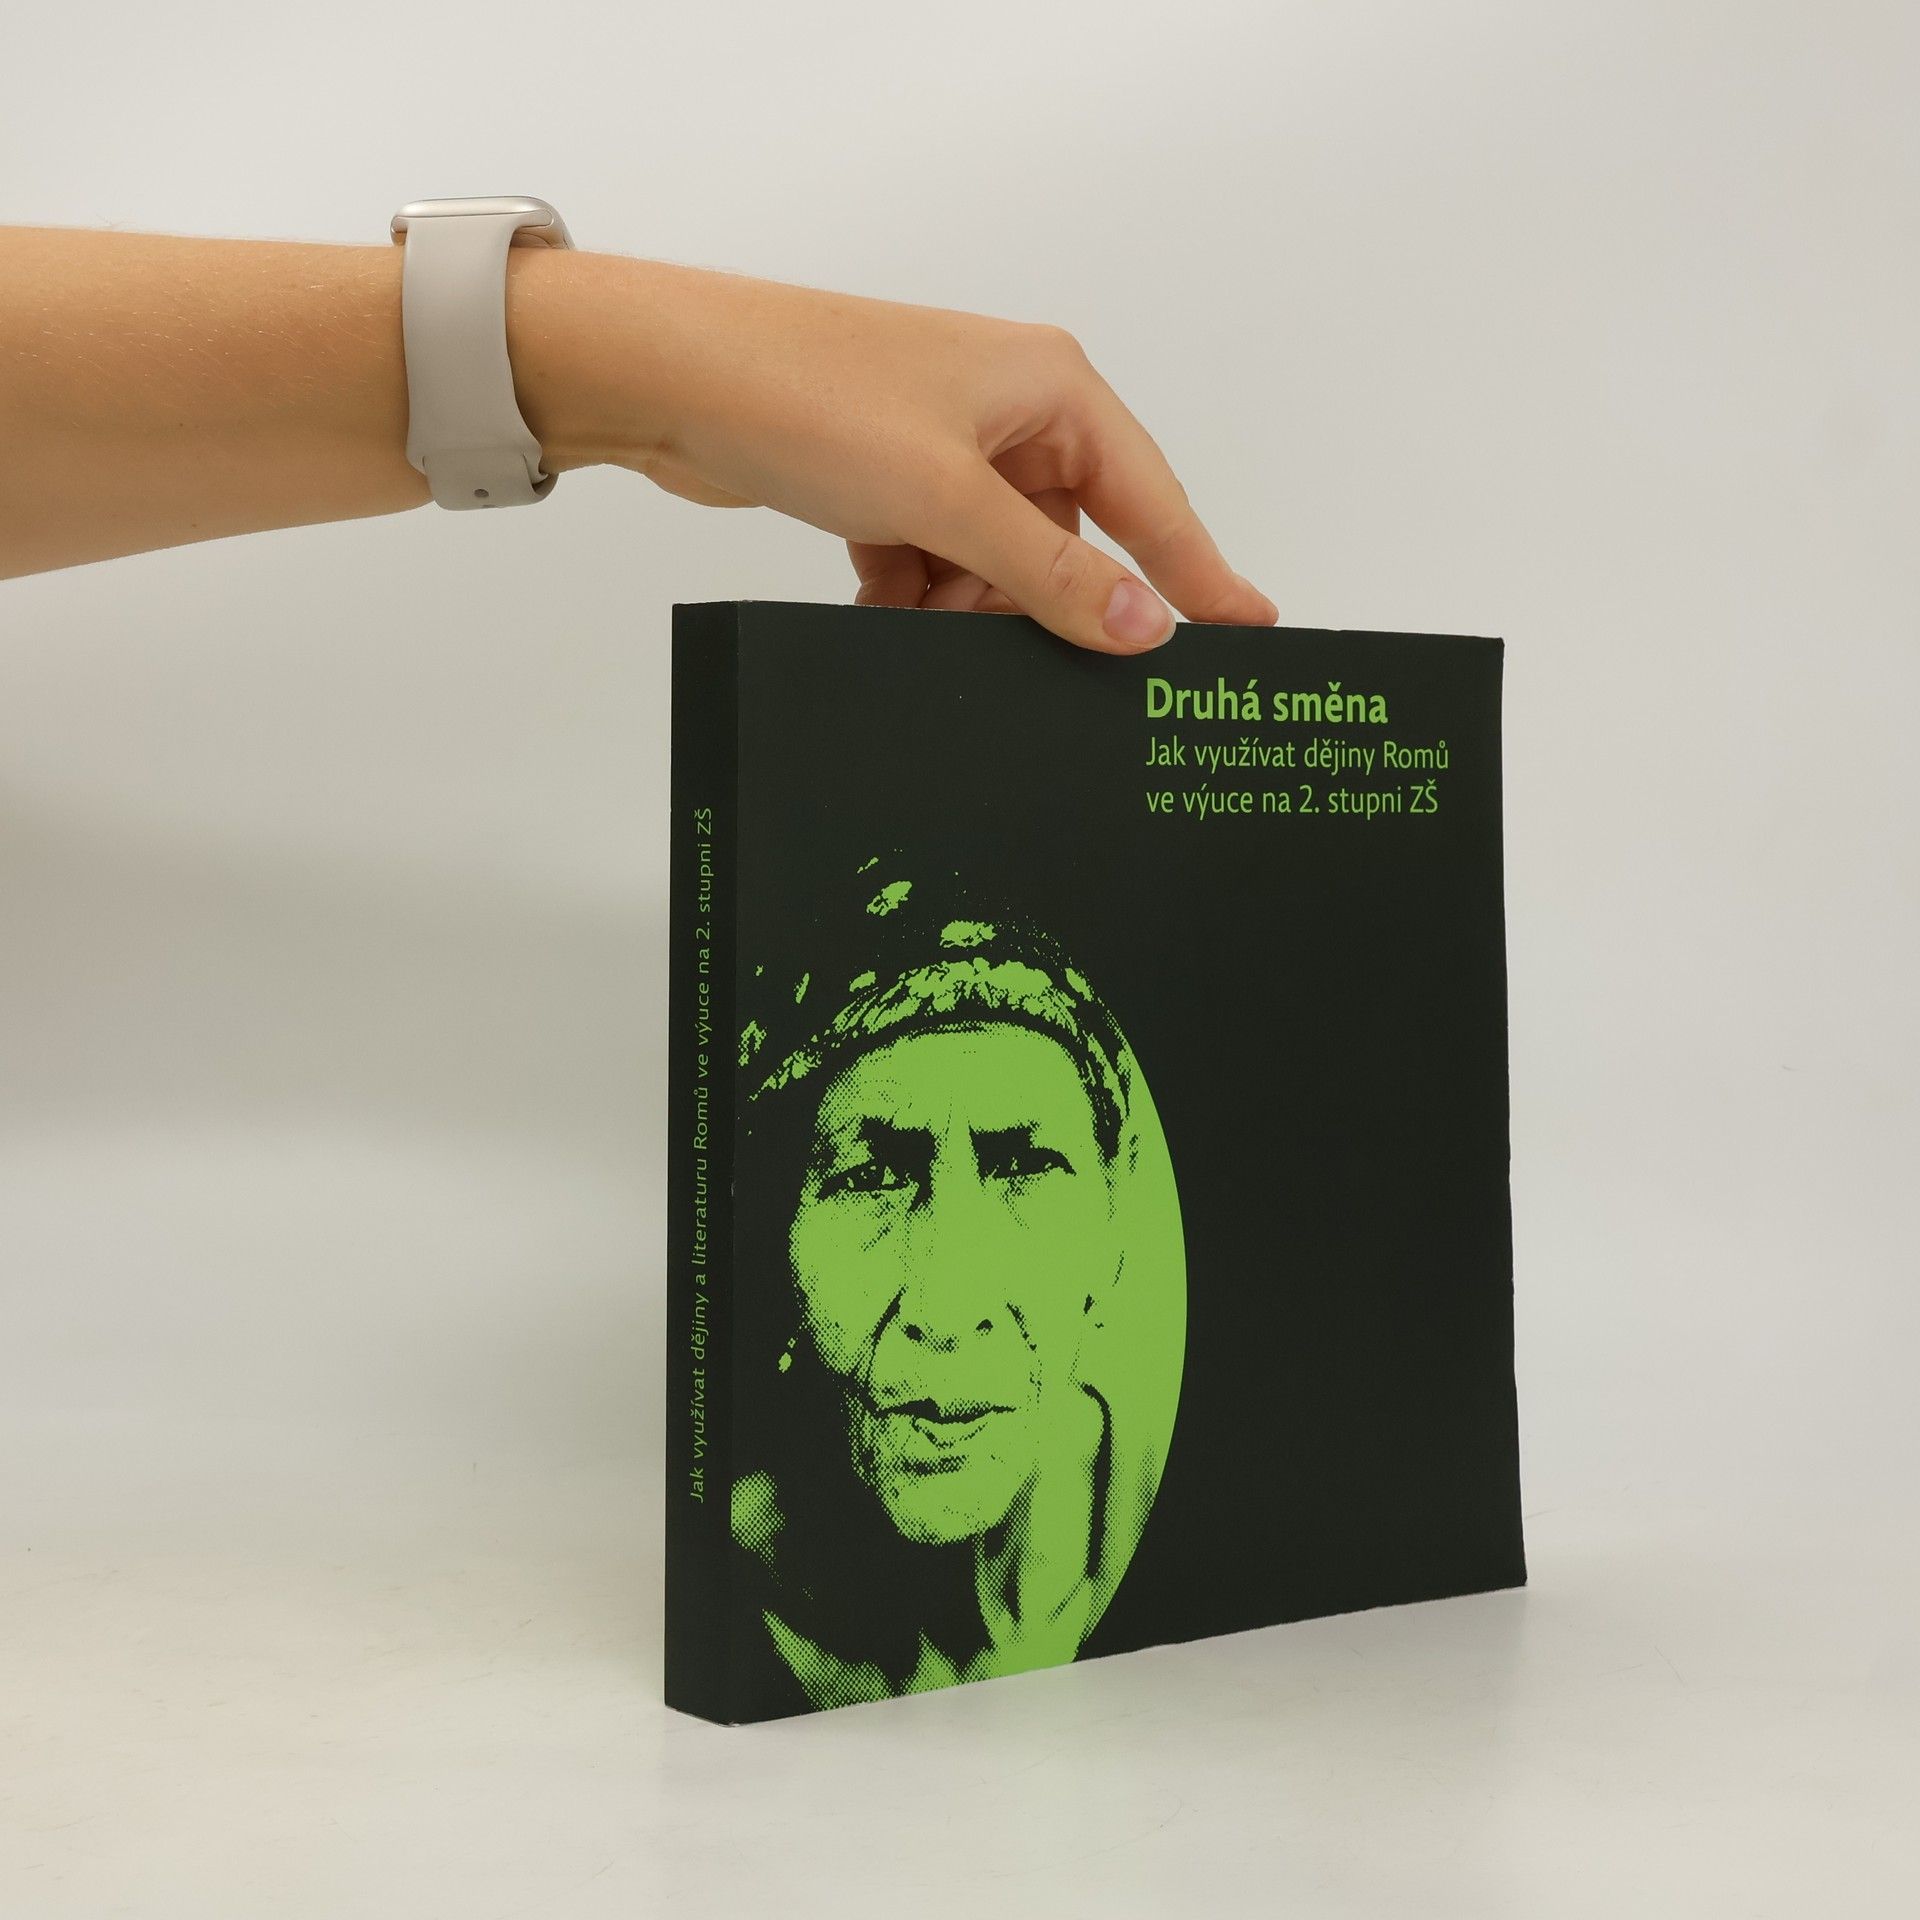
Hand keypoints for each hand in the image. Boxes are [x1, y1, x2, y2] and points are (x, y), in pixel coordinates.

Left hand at [553, 256, 1278, 654]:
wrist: (665, 378)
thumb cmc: (807, 399)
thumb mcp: (948, 499)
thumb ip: (1052, 574)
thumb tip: (1145, 629)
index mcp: (1050, 387)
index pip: (1154, 498)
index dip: (1200, 572)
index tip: (1250, 631)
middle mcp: (1008, 410)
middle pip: (1069, 541)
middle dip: (1035, 604)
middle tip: (1021, 663)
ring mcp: (944, 445)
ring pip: (996, 560)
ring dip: (963, 604)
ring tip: (917, 615)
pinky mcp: (887, 480)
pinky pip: (934, 559)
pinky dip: (914, 593)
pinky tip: (881, 606)